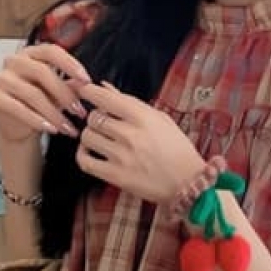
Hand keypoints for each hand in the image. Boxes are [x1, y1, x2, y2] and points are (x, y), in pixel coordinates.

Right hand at [0, 43, 90, 144]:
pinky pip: (19, 109)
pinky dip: (38, 120)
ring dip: (55, 113)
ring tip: (69, 126)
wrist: (17, 124)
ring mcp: (3, 79)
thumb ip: (69, 85)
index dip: (70, 64)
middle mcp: (14, 62)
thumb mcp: (57, 92)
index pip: (51, 51)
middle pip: (42, 72)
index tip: (86, 80)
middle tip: (80, 111)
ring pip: (33, 94)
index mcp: (31, 53)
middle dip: (65, 94)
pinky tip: (52, 129)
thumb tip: (85, 85)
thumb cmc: (38, 102)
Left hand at [76, 82, 205, 204]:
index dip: (89, 91)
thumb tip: (105, 87)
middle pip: (94, 117)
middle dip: (95, 116)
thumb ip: (131, 102)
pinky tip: (90, 151)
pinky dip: (82, 154)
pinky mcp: (115, 176)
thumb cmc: (178, 150)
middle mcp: (130, 135)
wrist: (188, 183)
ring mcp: (121, 156)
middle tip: (103, 121)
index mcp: (143, 117)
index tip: (84, 90)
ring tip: (100, 137)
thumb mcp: (160, 119)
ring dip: (90, 134)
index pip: (105, 97)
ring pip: (87, 136)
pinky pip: (85, 161)